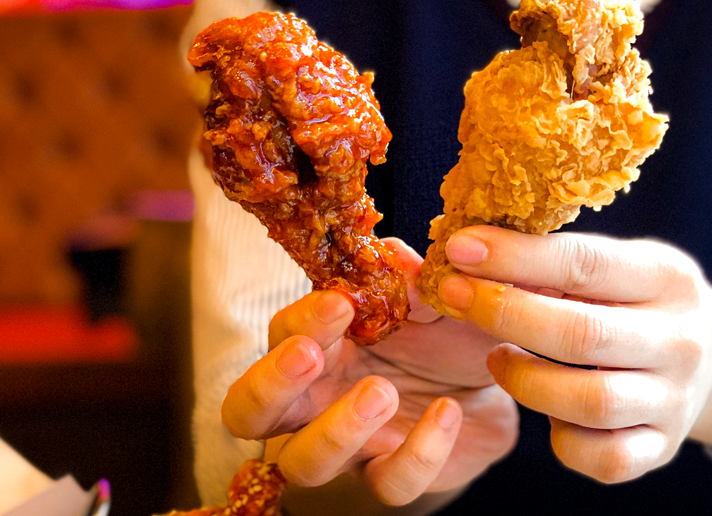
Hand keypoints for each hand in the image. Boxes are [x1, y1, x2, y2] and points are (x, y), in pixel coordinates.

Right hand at [221, 238, 517, 508]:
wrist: (489, 384)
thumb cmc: (443, 335)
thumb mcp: (432, 299)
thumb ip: (409, 279)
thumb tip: (392, 255)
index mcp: (317, 344)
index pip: (281, 335)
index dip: (301, 322)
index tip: (339, 302)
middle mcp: (313, 399)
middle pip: (248, 412)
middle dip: (270, 385)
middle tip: (309, 356)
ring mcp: (347, 444)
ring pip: (302, 462)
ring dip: (334, 430)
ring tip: (383, 392)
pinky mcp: (390, 474)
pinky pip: (388, 482)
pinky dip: (418, 452)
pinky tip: (448, 412)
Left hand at [438, 225, 711, 482]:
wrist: (708, 356)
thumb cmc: (630, 299)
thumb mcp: (611, 264)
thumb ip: (550, 258)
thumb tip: (467, 249)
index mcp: (664, 278)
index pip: (582, 265)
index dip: (513, 257)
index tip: (459, 249)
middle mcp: (677, 341)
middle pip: (580, 335)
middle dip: (503, 314)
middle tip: (455, 296)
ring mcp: (672, 400)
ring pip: (589, 402)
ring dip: (524, 380)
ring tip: (495, 358)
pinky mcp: (660, 447)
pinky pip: (604, 459)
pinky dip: (564, 441)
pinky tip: (545, 411)